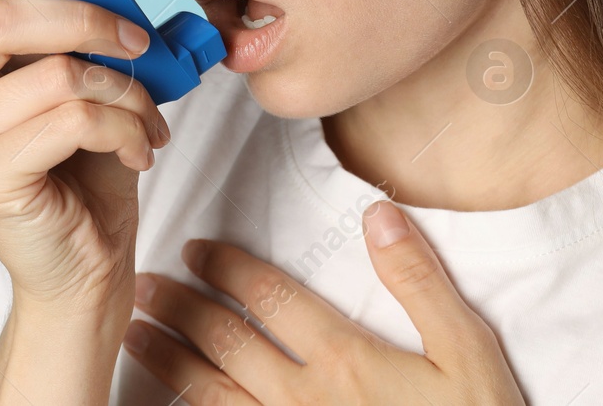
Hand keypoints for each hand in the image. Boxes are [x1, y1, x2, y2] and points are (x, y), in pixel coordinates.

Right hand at [0, 0, 170, 313]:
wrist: (86, 259)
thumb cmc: (79, 157)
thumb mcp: (71, 62)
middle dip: (88, 18)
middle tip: (137, 38)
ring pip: (54, 74)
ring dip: (124, 87)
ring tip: (146, 112)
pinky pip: (72, 120)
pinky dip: (126, 126)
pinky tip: (138, 147)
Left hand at [123, 200, 525, 403]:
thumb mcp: (467, 351)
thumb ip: (419, 282)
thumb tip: (377, 215)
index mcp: (345, 361)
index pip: (270, 299)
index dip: (228, 269)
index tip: (196, 250)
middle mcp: (304, 401)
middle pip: (227, 344)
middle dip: (181, 309)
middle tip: (145, 284)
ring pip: (212, 396)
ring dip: (169, 361)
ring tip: (136, 335)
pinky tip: (172, 405)